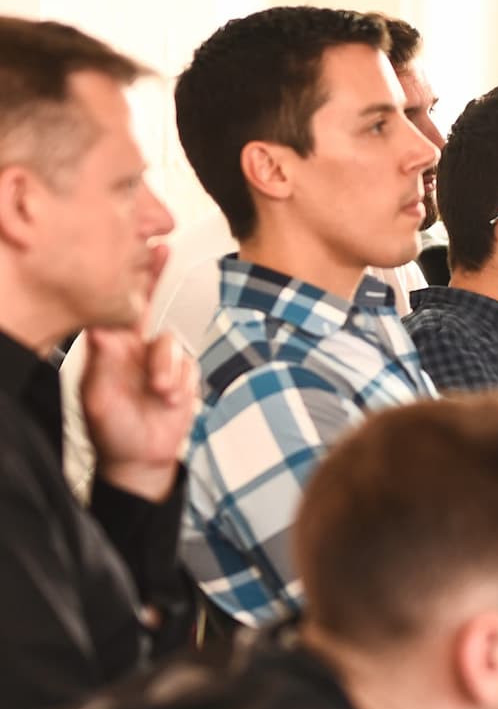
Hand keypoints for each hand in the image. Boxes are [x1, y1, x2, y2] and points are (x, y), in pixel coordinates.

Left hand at [82, 245, 196, 500]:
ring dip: (166, 367)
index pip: (116, 305)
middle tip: (162, 250)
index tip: (130, 249)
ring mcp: (159, 360)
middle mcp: (134, 347)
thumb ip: (106, 362)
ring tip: (160, 392)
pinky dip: (180, 381)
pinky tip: (170, 398)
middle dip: (156, 276)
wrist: (142, 459)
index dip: (124, 277)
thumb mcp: (101, 396)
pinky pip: (187, 363)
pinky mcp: (182, 373)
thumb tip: (101, 329)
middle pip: (148, 304)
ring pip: (169, 342)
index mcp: (109, 348)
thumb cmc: (113, 431)